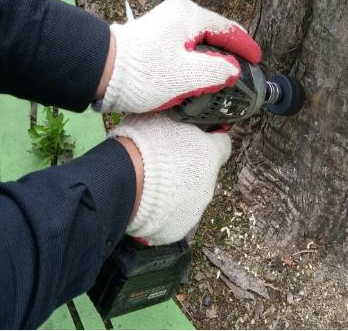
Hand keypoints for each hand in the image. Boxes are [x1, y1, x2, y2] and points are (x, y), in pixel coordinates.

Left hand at [97, 0, 260, 112]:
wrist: (100, 70)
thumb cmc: (143, 72)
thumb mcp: (189, 75)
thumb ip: (218, 71)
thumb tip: (232, 70)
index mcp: (190, 16)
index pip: (228, 29)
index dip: (245, 46)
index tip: (257, 60)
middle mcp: (178, 15)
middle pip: (213, 33)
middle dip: (230, 52)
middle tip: (243, 70)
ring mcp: (164, 25)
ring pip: (197, 42)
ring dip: (211, 58)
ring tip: (224, 77)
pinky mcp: (153, 39)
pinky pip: (183, 48)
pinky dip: (195, 61)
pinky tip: (198, 77)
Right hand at [113, 113, 230, 244]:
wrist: (124, 181)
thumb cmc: (144, 142)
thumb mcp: (166, 118)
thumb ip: (181, 123)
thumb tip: (181, 119)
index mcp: (211, 154)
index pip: (222, 144)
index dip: (208, 140)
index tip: (194, 139)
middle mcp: (210, 183)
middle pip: (204, 173)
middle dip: (189, 168)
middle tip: (163, 164)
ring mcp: (196, 209)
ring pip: (191, 196)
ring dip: (178, 191)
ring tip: (152, 186)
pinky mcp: (179, 229)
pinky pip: (175, 217)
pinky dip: (165, 212)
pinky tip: (148, 204)